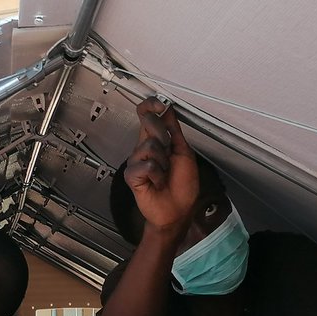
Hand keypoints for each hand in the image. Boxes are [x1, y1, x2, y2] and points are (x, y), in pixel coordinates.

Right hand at [124, 97, 198, 235]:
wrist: (178, 211)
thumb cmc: (183, 187)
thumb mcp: (184, 153)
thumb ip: (174, 130)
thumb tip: (168, 109)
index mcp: (156, 141)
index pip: (146, 115)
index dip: (150, 106)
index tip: (160, 104)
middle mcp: (143, 148)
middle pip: (149, 125)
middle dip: (164, 138)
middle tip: (169, 158)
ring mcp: (136, 161)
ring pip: (149, 146)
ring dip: (163, 162)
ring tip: (164, 175)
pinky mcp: (132, 176)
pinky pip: (146, 165)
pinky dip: (157, 175)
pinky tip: (157, 183)